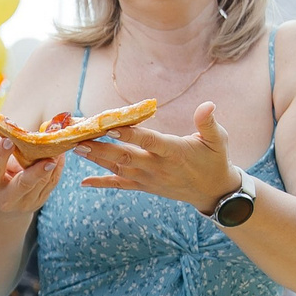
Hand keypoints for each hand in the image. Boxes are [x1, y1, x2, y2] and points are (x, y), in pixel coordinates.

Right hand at [0, 136, 66, 220]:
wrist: (4, 207)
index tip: (9, 140)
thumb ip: (9, 158)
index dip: (1, 154)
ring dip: (53, 164)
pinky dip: (58, 168)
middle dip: (37, 171)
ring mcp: (25, 203)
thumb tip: (29, 143)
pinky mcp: (39, 202)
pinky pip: (52, 183)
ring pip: (43, 182)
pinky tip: (60, 155)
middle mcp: (6, 199)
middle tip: (48, 159)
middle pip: (24, 183)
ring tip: (58, 147)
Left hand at [79, 101, 235, 209]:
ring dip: (97, 159)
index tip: (112, 126)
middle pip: (126, 156)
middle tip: (80, 136)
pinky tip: (83, 181)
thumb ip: (209, 123)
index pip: (149, 141)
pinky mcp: (145, 186)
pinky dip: (102, 183)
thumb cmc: (215, 159)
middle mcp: (158, 166)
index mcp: (174, 151)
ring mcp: (149, 178)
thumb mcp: (219, 139)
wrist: (213, 191)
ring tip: (76, 148)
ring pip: (119, 168)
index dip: (131, 134)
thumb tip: (208, 105)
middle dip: (101, 146)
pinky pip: (121, 185)